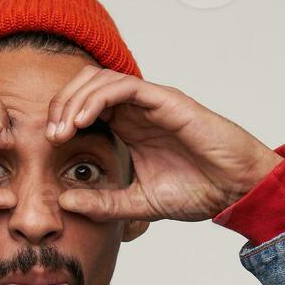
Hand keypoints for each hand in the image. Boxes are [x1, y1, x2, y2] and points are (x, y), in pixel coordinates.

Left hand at [43, 67, 283, 221]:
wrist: (236, 189)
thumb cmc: (198, 191)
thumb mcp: (138, 204)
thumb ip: (103, 204)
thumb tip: (64, 202)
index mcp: (128, 127)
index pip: (83, 107)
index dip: (60, 119)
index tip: (48, 147)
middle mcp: (137, 109)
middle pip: (85, 86)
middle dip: (60, 106)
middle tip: (49, 137)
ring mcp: (151, 102)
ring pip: (99, 80)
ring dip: (73, 101)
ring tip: (62, 130)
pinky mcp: (165, 100)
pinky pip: (123, 87)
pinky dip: (96, 98)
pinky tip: (82, 121)